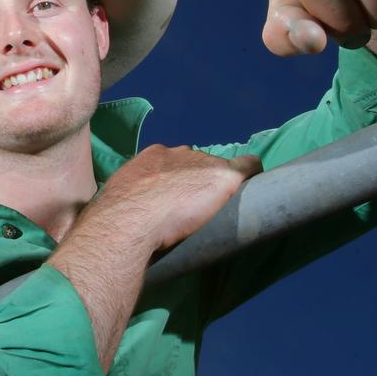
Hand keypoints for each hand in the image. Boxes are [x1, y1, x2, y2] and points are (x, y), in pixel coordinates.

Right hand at [95, 144, 261, 251]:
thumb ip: (131, 200)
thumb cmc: (117, 219)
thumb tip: (129, 215)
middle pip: (198, 163)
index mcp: (152, 158)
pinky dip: (254, 175)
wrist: (129, 221)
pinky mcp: (224, 175)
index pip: (173, 162)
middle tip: (196, 208)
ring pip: (220, 167)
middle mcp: (178, 154)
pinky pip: (249, 166)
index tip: (179, 197)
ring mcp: (202, 163)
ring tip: (222, 206)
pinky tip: (260, 189)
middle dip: (199, 181)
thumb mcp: (119, 200)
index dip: (179, 179)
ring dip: (221, 184)